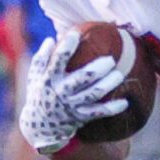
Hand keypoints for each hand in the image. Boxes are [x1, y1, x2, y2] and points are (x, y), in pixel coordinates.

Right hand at [16, 32, 136, 154]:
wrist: (41, 124)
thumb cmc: (40, 92)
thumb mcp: (34, 76)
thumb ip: (42, 57)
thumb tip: (52, 39)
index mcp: (49, 78)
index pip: (58, 60)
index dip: (67, 47)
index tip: (75, 34)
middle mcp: (62, 91)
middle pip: (81, 78)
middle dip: (97, 69)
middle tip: (110, 60)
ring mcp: (72, 104)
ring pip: (93, 94)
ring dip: (108, 85)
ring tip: (119, 75)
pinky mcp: (81, 116)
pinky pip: (99, 112)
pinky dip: (112, 108)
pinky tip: (124, 102)